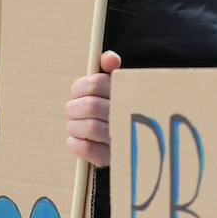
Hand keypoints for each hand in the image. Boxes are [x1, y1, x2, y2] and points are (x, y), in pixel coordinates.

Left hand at [66, 51, 121, 166]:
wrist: (144, 145)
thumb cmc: (123, 109)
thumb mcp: (121, 87)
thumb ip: (112, 70)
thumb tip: (108, 57)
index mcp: (126, 94)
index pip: (96, 84)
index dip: (80, 87)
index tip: (77, 92)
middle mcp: (125, 116)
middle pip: (90, 106)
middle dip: (74, 108)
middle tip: (72, 110)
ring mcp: (120, 139)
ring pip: (88, 128)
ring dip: (74, 126)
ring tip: (76, 125)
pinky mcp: (112, 159)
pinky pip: (87, 149)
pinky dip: (75, 144)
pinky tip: (76, 139)